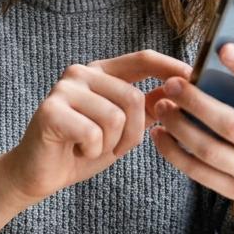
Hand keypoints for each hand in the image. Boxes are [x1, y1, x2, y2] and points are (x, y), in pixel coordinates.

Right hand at [1, 50, 192, 204]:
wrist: (39, 174)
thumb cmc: (81, 149)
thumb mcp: (124, 128)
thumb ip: (148, 106)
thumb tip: (182, 89)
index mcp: (101, 72)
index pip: (142, 58)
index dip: (170, 67)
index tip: (194, 78)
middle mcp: (81, 73)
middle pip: (134, 97)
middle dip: (132, 133)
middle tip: (112, 147)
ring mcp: (64, 88)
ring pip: (115, 117)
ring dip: (110, 144)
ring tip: (91, 147)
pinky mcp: (50, 110)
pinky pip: (93, 133)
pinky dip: (91, 151)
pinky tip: (75, 149)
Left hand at [151, 38, 233, 217]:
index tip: (223, 48)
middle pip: (231, 125)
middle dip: (198, 103)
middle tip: (173, 82)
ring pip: (209, 150)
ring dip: (180, 126)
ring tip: (161, 104)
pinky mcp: (232, 190)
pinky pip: (197, 172)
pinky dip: (173, 152)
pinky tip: (158, 132)